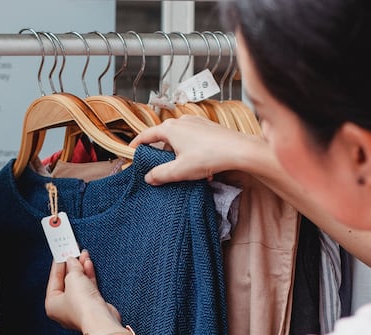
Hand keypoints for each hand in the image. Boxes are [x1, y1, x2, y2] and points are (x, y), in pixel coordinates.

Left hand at [45, 250, 121, 333]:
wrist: (100, 319)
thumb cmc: (82, 305)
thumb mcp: (73, 279)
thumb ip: (72, 267)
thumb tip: (72, 260)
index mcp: (52, 304)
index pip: (53, 280)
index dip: (58, 265)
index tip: (61, 253)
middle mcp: (64, 307)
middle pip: (66, 281)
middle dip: (71, 266)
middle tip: (73, 252)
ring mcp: (79, 307)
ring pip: (78, 283)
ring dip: (81, 269)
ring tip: (83, 254)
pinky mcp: (92, 306)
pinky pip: (88, 287)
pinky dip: (88, 276)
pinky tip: (88, 264)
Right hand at [129, 115, 263, 185]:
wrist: (238, 150)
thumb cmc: (209, 156)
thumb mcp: (179, 170)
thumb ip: (160, 174)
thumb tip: (149, 177)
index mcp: (170, 128)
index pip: (147, 135)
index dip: (137, 144)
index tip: (132, 150)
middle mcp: (182, 121)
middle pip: (164, 138)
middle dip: (162, 153)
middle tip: (161, 167)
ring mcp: (197, 122)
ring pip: (180, 139)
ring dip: (179, 155)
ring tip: (186, 171)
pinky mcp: (209, 127)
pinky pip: (193, 139)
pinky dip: (192, 152)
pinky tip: (201, 166)